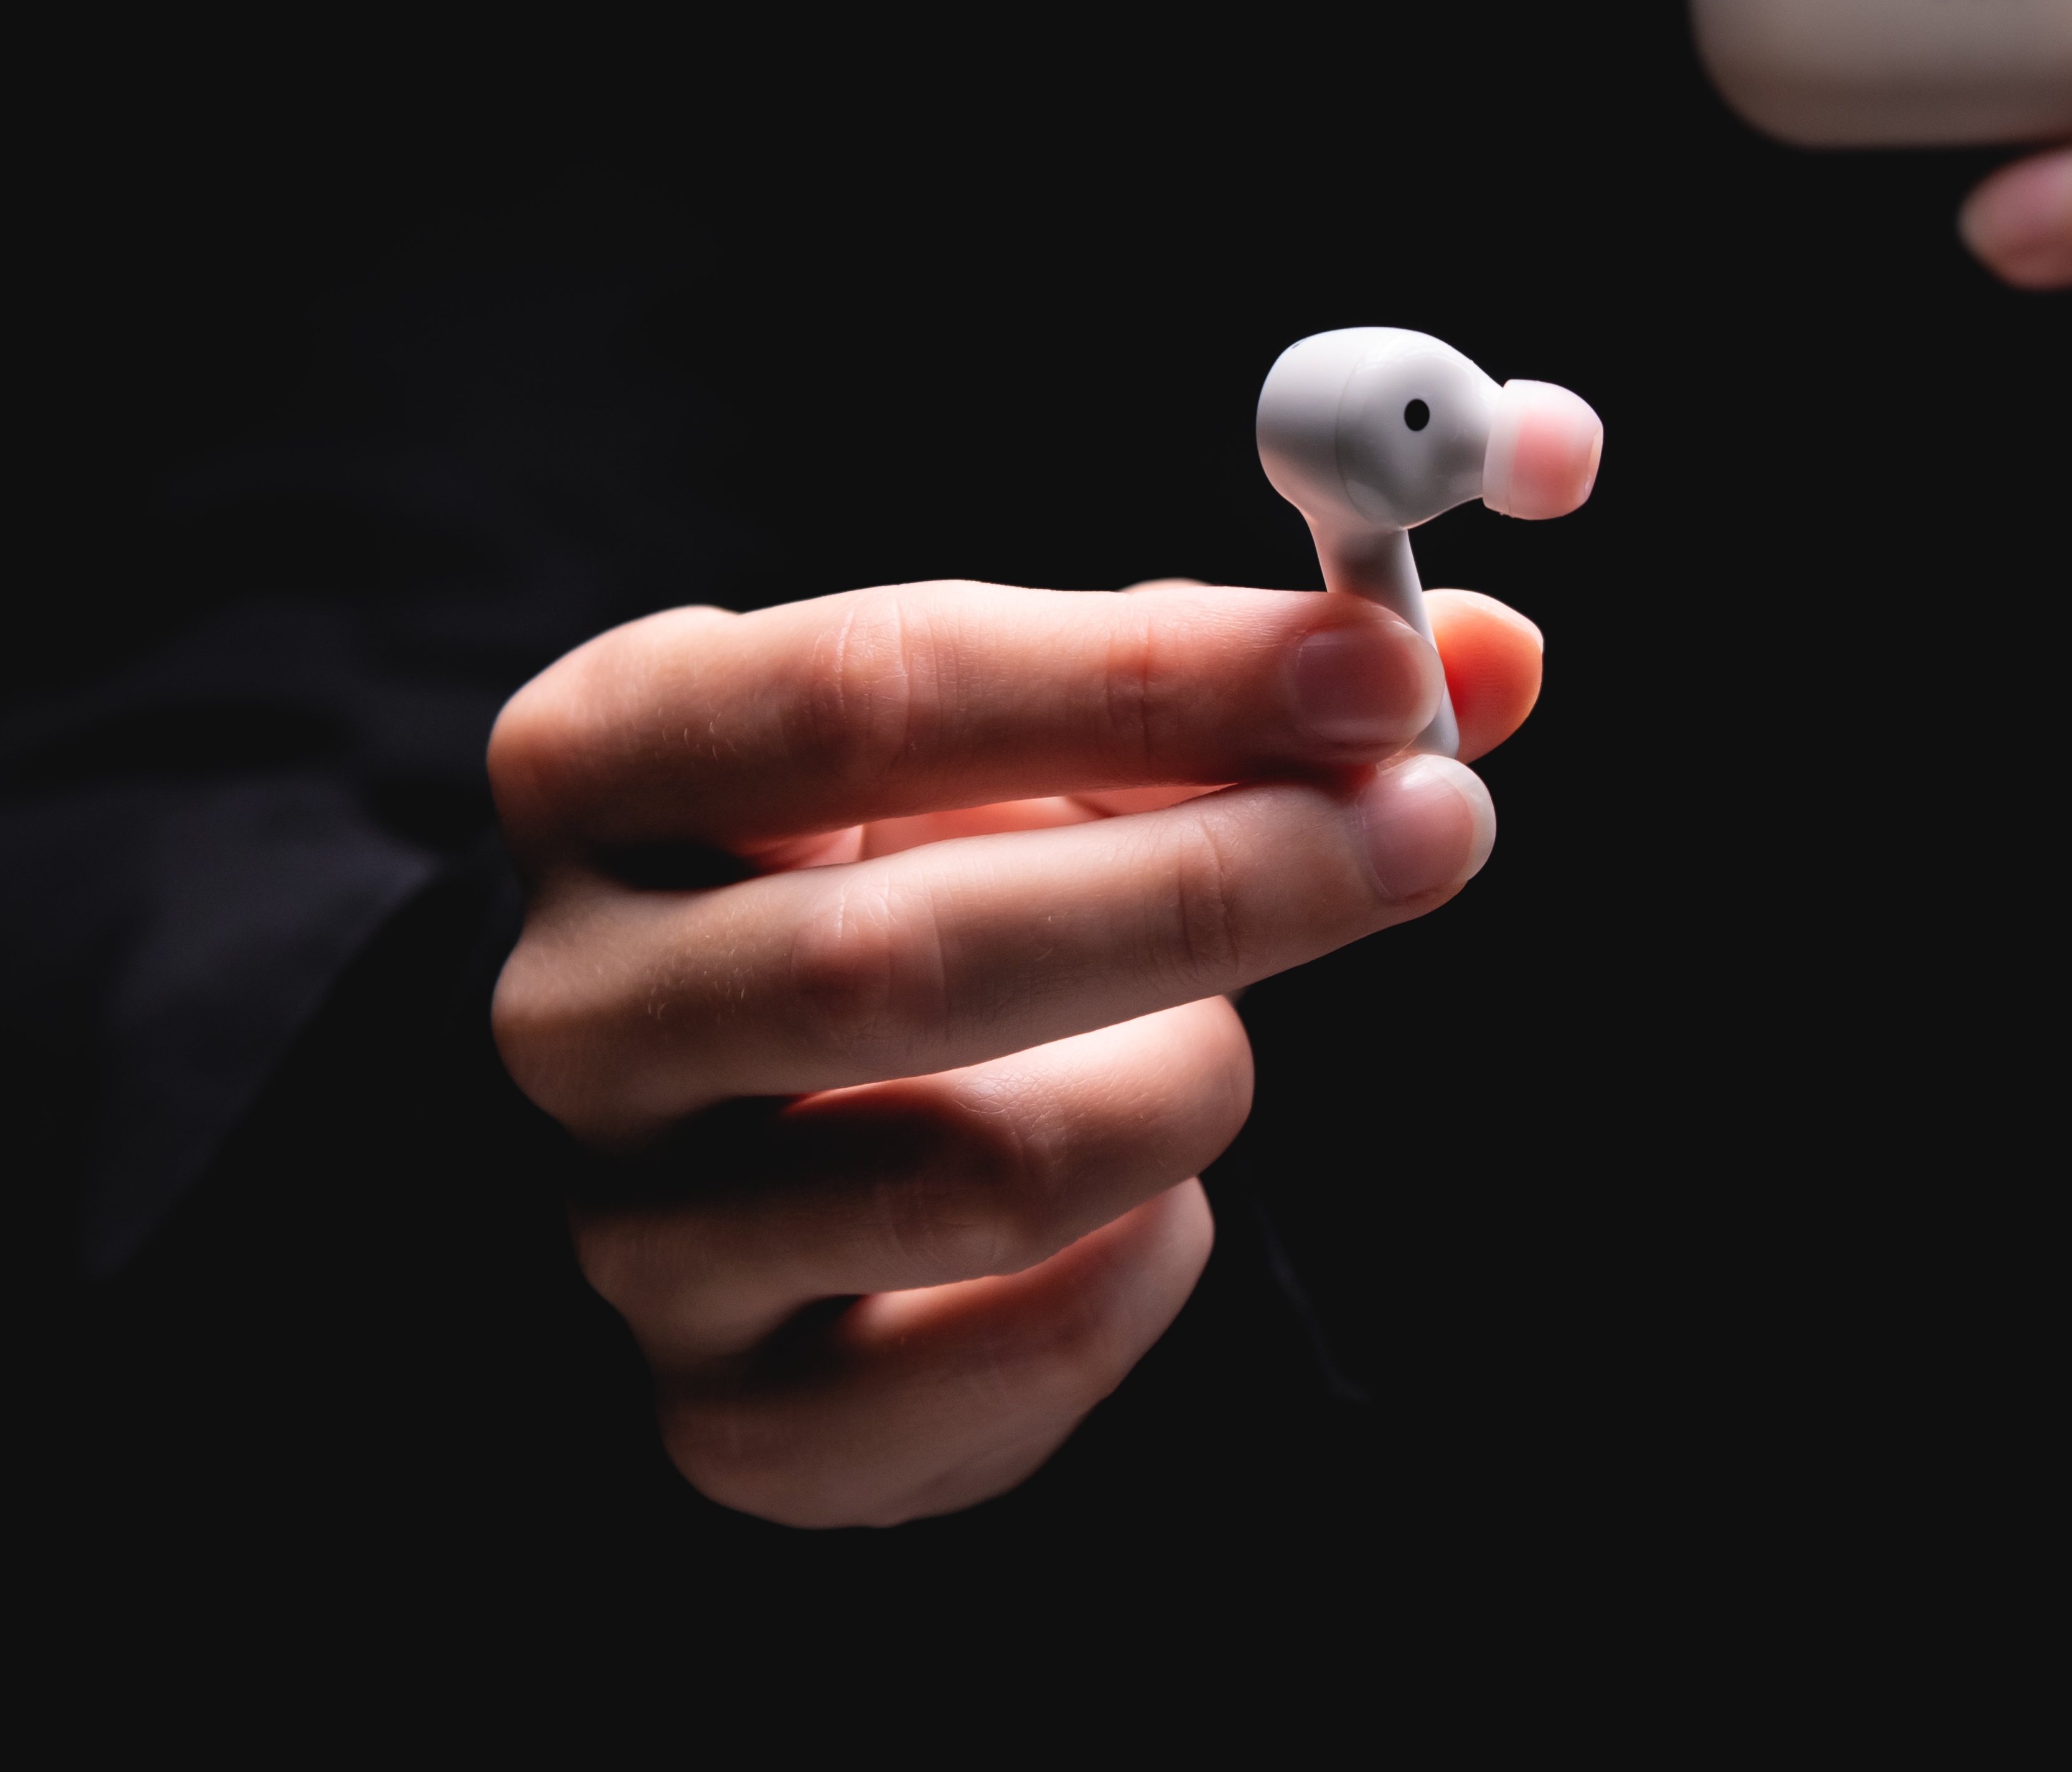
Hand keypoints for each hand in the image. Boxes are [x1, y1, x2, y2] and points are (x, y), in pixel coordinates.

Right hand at [488, 578, 1540, 1523]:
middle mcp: (575, 1000)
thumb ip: (1263, 694)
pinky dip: (1141, 1265)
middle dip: (1210, 888)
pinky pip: (996, 1353)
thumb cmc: (944, 866)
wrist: (797, 1121)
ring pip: (972, 1171)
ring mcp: (633, 1225)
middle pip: (899, 953)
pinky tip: (1152, 1200)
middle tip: (1430, 828)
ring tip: (1222, 1043)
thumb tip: (1496, 659)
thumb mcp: (1068, 740)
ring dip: (1181, 1085)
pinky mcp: (735, 1412)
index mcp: (614, 758)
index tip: (1376, 669)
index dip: (1145, 676)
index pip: (869, 691)